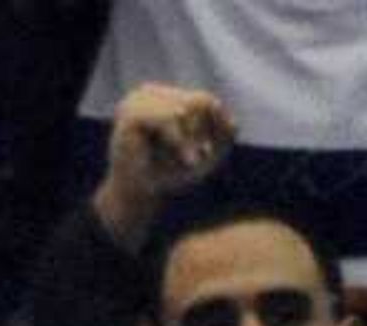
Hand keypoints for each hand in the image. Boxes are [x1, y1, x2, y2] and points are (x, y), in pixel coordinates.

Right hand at [96, 85, 237, 244]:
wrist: (138, 192)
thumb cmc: (170, 172)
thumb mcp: (205, 155)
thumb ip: (222, 138)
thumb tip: (235, 124)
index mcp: (165, 96)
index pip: (205, 100)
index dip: (218, 125)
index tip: (212, 152)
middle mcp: (149, 92)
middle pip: (197, 103)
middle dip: (203, 134)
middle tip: (197, 160)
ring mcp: (137, 100)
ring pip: (184, 108)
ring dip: (192, 139)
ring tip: (190, 161)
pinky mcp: (131, 115)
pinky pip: (167, 119)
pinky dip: (181, 142)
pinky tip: (187, 160)